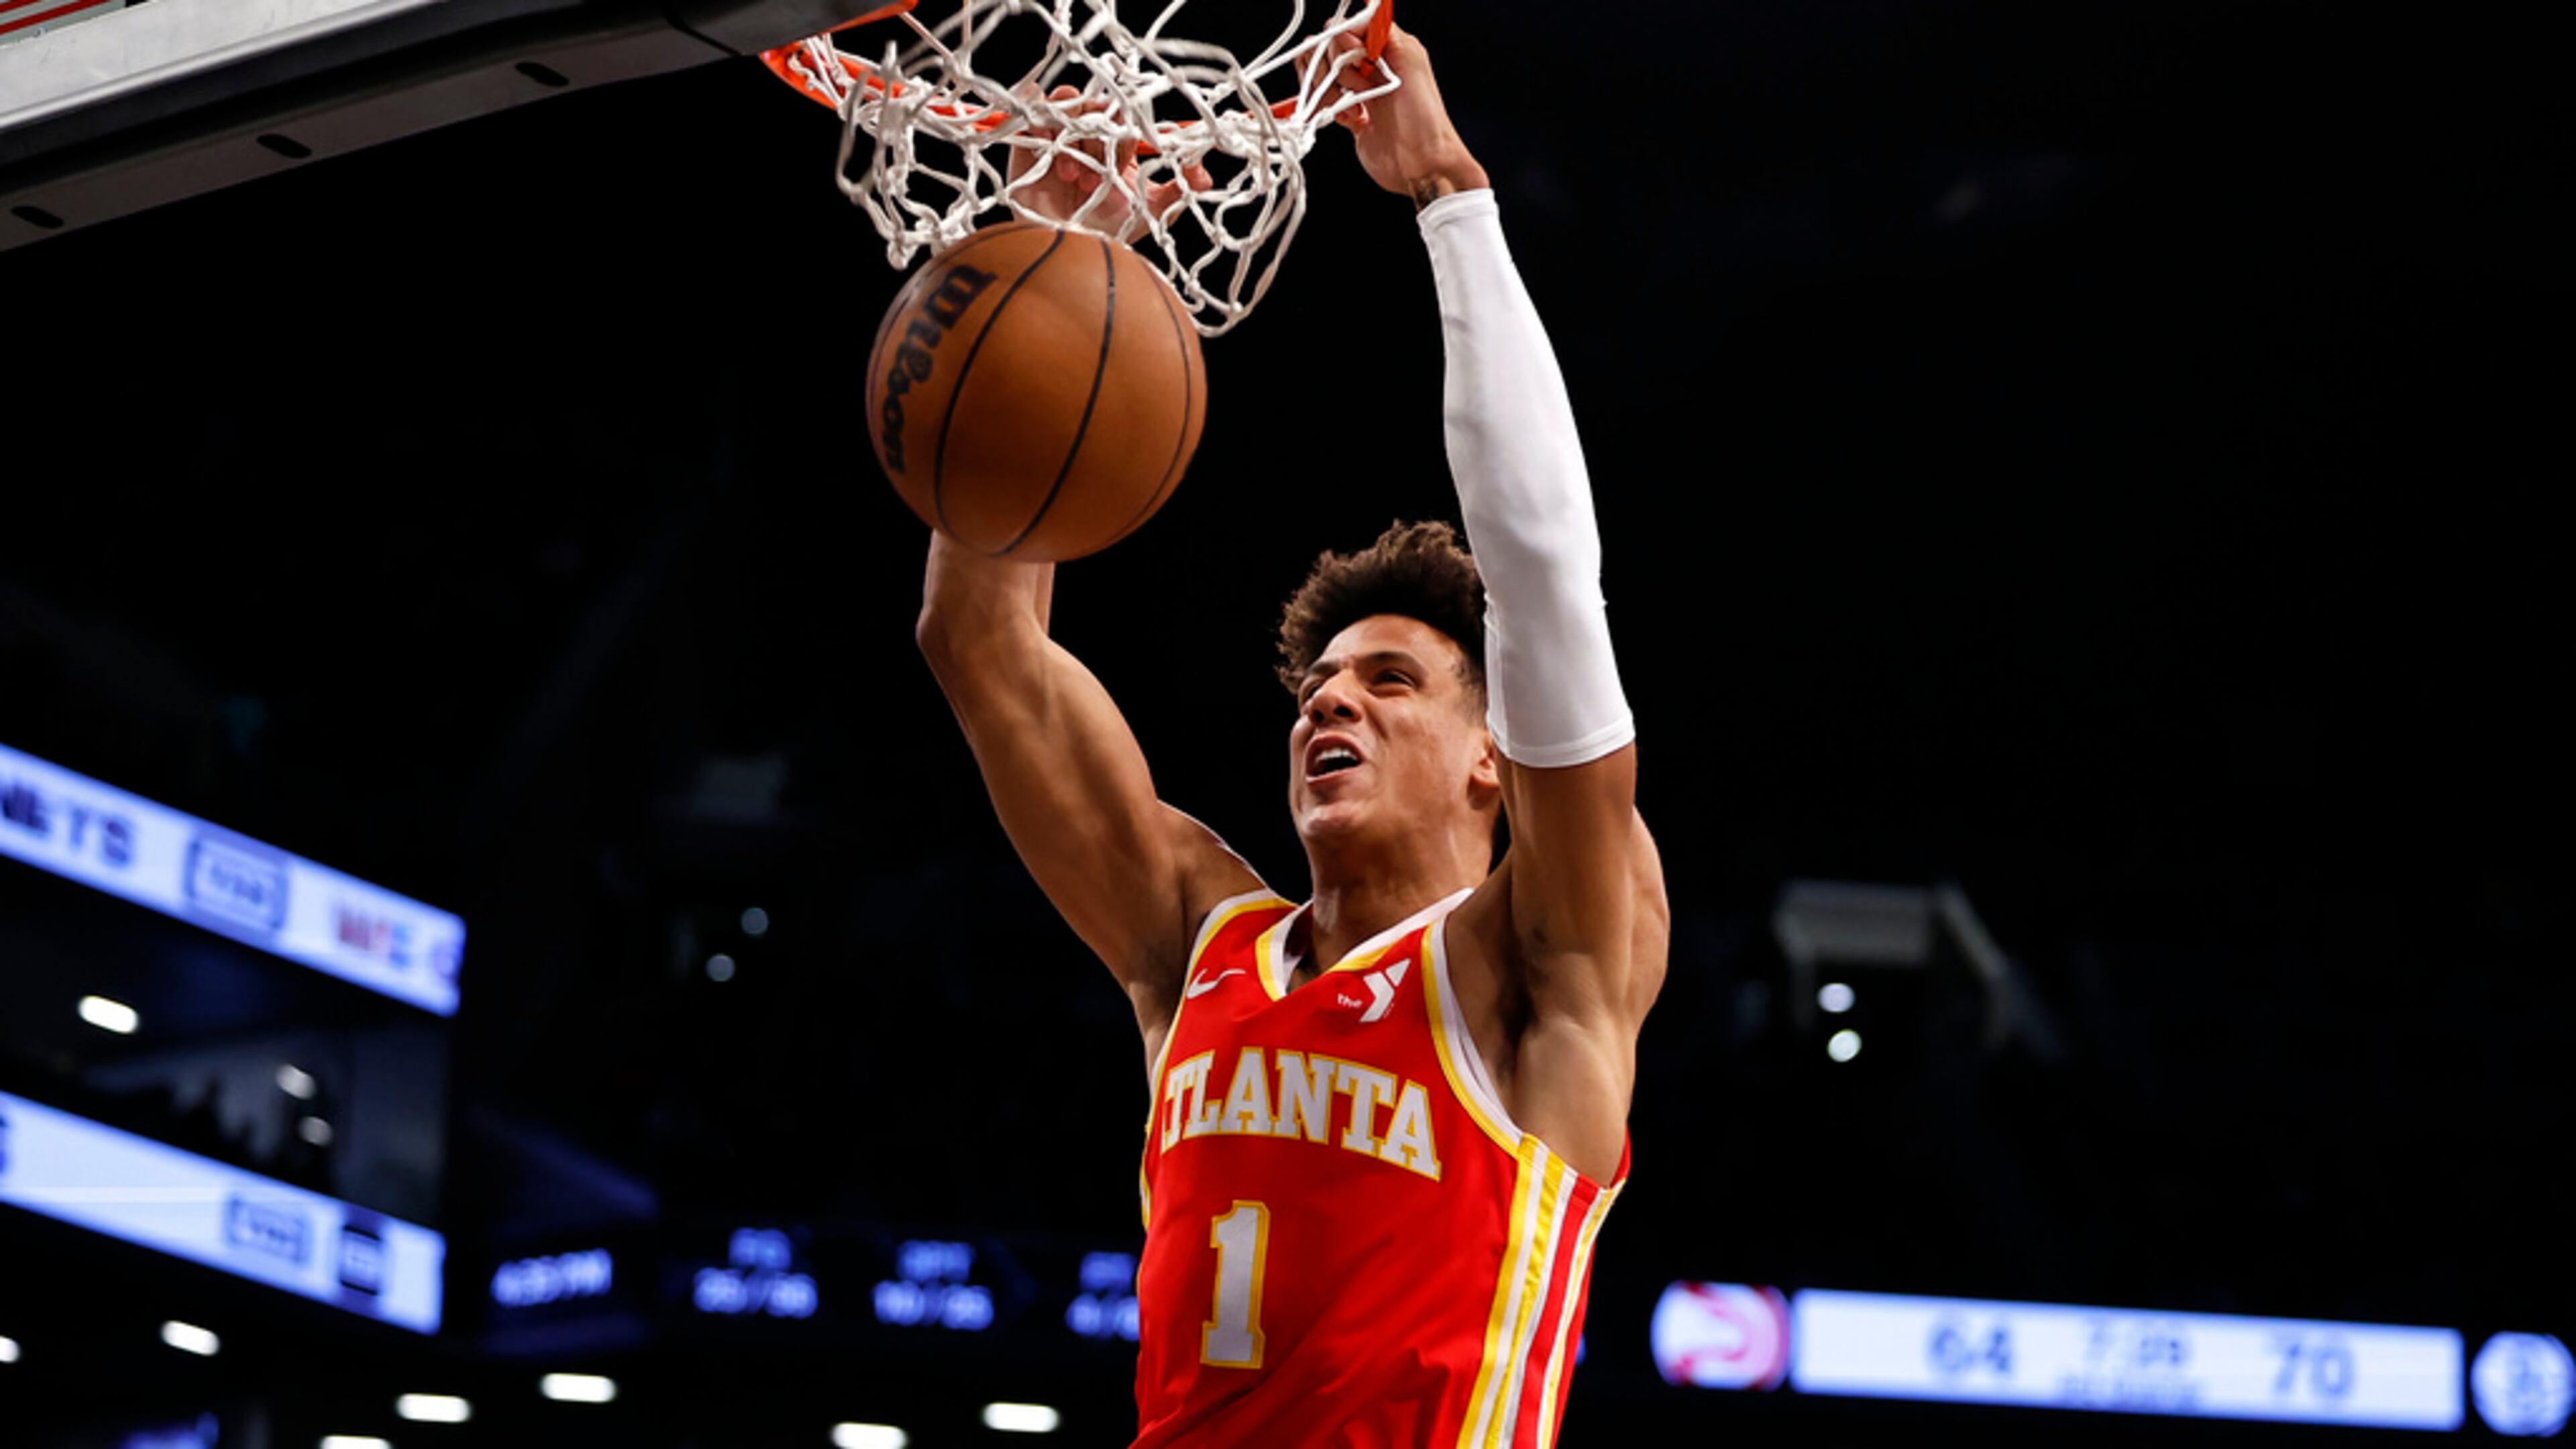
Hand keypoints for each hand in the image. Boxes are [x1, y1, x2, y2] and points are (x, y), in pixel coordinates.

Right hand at [1005, 85, 1211, 238]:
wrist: (1066, 254)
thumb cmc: (1106, 235)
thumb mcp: (1151, 213)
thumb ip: (1179, 190)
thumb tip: (1205, 174)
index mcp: (1116, 149)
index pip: (1127, 117)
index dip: (1129, 134)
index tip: (1126, 164)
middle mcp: (1088, 139)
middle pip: (1098, 106)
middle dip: (1101, 139)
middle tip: (1096, 179)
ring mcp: (1057, 139)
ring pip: (1069, 103)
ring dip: (1074, 136)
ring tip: (1072, 176)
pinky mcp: (1027, 143)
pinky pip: (1033, 111)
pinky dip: (1043, 124)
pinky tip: (1051, 154)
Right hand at [1331, 23, 1489, 207]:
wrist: (1421, 164)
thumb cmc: (1424, 117)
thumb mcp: (1410, 60)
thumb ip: (1384, 29)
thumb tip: (1364, 2)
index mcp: (1388, 47)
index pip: (1347, 25)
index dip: (1344, 39)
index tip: (1358, 57)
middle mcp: (1371, 65)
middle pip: (1326, 48)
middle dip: (1334, 67)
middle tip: (1359, 87)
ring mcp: (1358, 90)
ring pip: (1319, 73)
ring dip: (1328, 89)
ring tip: (1353, 107)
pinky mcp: (1348, 115)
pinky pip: (1321, 100)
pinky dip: (1328, 109)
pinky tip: (1352, 120)